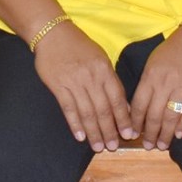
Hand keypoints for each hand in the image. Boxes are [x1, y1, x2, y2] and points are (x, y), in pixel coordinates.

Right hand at [32, 22, 135, 151]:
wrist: (53, 34)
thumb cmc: (79, 46)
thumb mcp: (100, 59)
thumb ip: (111, 81)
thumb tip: (123, 105)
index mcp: (104, 70)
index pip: (117, 98)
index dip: (123, 118)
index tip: (129, 134)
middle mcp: (91, 77)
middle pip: (103, 109)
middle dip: (109, 130)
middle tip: (113, 147)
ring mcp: (74, 82)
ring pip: (87, 112)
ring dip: (94, 132)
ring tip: (98, 146)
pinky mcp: (58, 85)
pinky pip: (68, 108)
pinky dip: (75, 124)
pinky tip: (80, 136)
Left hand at [128, 29, 181, 149]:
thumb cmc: (174, 48)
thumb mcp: (154, 61)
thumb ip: (147, 82)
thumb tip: (139, 104)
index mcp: (151, 76)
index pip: (139, 104)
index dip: (135, 122)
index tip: (132, 134)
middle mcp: (164, 84)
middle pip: (154, 114)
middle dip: (149, 133)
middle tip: (148, 146)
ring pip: (171, 116)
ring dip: (166, 133)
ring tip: (162, 145)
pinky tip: (180, 134)